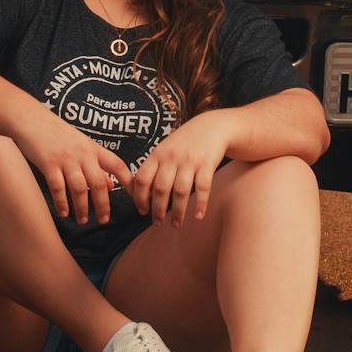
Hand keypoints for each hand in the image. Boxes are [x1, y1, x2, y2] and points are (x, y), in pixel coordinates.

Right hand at [13, 112, 133, 226]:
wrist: (32, 119)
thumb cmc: (57, 134)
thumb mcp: (81, 145)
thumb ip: (97, 164)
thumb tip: (111, 185)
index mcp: (93, 148)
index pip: (117, 165)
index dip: (129, 182)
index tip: (137, 198)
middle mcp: (82, 154)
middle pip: (99, 183)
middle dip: (103, 205)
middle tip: (104, 220)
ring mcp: (65, 159)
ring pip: (80, 189)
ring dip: (82, 208)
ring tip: (83, 220)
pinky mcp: (48, 163)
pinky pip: (58, 188)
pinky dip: (62, 203)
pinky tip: (64, 213)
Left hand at [131, 111, 232, 226]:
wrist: (212, 126)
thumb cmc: (184, 143)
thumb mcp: (165, 149)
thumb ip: (154, 168)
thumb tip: (141, 194)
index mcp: (158, 154)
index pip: (142, 179)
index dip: (139, 198)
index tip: (142, 211)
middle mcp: (172, 157)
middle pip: (160, 188)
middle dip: (157, 210)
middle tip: (157, 224)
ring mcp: (190, 160)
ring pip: (181, 191)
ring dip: (177, 212)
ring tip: (176, 224)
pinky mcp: (207, 164)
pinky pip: (203, 188)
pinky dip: (200, 204)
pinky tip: (198, 216)